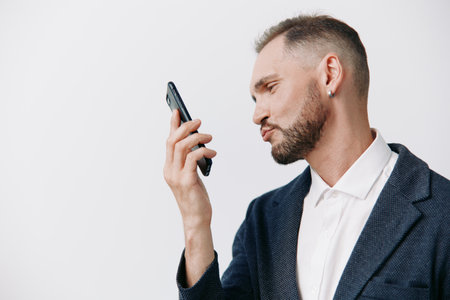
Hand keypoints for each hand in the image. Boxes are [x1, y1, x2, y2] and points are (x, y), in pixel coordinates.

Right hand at [163, 110, 216, 286]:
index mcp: (169, 168)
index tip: (177, 111)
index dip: (172, 125)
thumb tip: (198, 142)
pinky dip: (204, 151)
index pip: (168, 141)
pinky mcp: (188, 181)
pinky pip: (194, 158)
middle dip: (185, 127)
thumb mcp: (191, 175)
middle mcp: (169, 170)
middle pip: (173, 141)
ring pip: (182, 146)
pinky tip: (213, 152)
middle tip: (198, 121)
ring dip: (197, 137)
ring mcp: (177, 176)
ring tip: (209, 136)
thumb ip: (190, 161)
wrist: (197, 219)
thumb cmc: (195, 197)